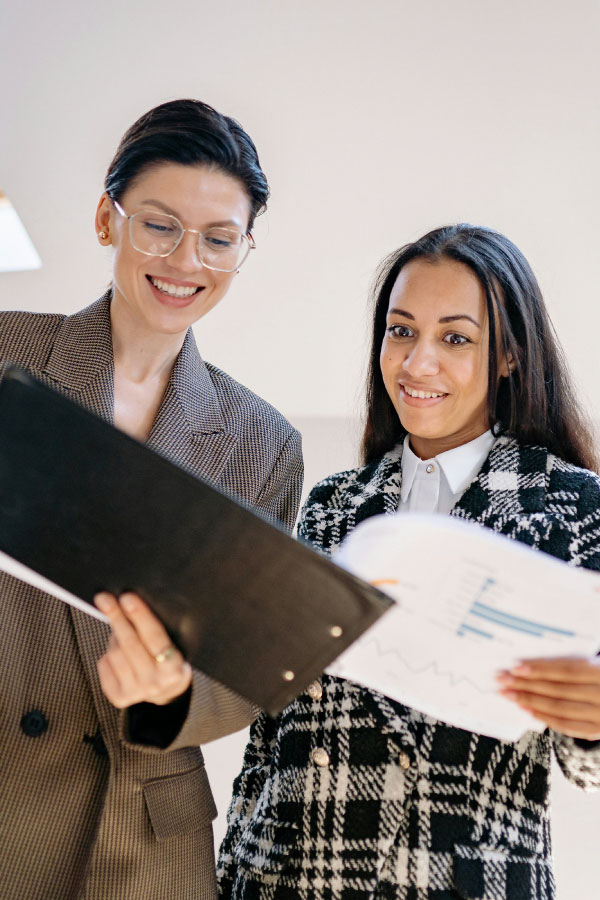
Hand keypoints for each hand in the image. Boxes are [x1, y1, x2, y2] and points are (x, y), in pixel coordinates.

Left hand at [95, 592, 191, 707]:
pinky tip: (117, 651)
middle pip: (130, 644)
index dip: (140, 616)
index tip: (127, 597)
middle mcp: (155, 683)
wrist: (168, 692)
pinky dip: (107, 653)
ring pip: (115, 653)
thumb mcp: (173, 646)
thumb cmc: (169, 659)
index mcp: (173, 668)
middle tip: (104, 598)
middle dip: (117, 617)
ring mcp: (136, 692)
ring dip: (114, 636)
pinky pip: (104, 664)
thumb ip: (156, 630)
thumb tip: (129, 604)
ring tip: (121, 630)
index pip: (154, 637)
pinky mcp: (119, 697)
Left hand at [497, 657, 599, 739]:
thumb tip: (536, 662)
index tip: (516, 666)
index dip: (541, 668)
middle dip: (527, 684)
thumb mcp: (597, 666)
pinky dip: (546, 718)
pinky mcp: (598, 730)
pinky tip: (528, 710)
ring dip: (530, 701)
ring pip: (560, 708)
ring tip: (509, 694)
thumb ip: (577, 664)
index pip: (567, 670)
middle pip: (559, 690)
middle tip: (502, 679)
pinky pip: (568, 726)